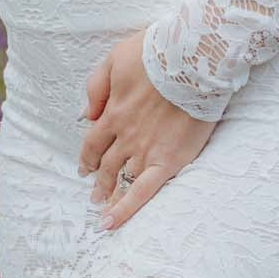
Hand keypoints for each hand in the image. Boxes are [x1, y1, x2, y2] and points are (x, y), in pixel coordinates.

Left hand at [80, 31, 214, 228]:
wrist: (193, 61)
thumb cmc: (157, 54)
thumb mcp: (115, 59)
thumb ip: (95, 88)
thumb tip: (84, 115)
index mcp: (113, 112)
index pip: (93, 142)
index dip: (87, 156)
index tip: (84, 166)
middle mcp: (125, 136)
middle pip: (105, 163)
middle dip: (97, 178)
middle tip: (94, 192)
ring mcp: (145, 150)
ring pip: (121, 178)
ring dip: (109, 194)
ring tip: (103, 208)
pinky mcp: (169, 160)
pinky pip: (143, 191)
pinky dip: (125, 209)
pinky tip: (111, 223)